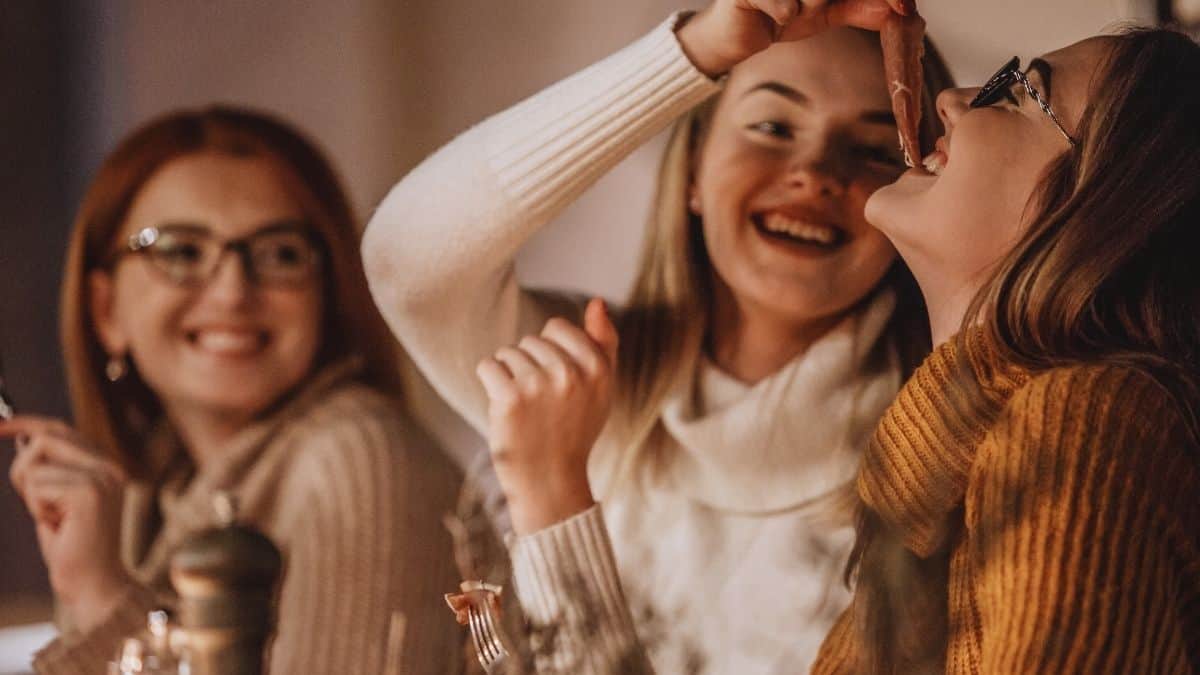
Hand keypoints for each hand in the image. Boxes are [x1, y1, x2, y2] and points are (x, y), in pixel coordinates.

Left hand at [4, 416, 132, 633]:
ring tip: (52, 518)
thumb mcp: (55, 501)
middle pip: (46, 437)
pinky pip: (38, 485)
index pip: (61, 430)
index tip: (0, 425)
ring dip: (31, 495)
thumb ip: (48, 470)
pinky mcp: (89, 492)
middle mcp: (108, 466)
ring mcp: (101, 477)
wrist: (93, 584)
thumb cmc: (72, 548)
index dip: (26, 423)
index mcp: (105, 466)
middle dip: (23, 468)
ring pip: (35, 464)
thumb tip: (22, 437)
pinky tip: (57, 525)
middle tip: (32, 501)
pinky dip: (36, 507)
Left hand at [476, 298, 618, 533]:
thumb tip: (596, 302)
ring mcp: (539, 385)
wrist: (550, 480)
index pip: (557, 327)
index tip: (557, 385)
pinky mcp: (509, 398)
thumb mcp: (602, 387)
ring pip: (508, 353)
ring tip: (525, 409)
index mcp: (597, 367)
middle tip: (542, 405)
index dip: (551, 353)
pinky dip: (490, 383)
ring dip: (509, 377)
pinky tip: (503, 407)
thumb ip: (604, 342)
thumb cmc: (574, 430)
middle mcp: (571, 373)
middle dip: (530, 366)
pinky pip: (488, 366)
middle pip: (531, 341)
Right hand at [677, 0, 913, 76]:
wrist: (734, 36)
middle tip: (860, 10)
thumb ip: (860, 9)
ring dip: (812, 4)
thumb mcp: (825, 15)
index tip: (904, 7)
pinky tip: (779, 19)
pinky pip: (784, 4)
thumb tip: (900, 11)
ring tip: (794, 13)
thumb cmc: (778, 15)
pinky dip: (786, 12)